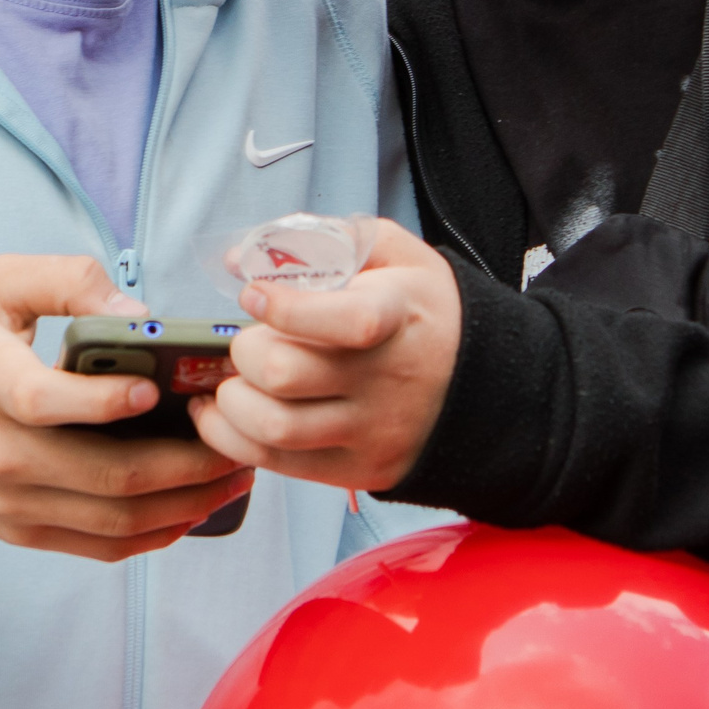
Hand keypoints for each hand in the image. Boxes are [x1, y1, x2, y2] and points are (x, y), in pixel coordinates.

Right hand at [0, 255, 251, 560]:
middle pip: (103, 476)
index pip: (46, 403)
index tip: (157, 390)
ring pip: (112, 521)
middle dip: (186, 464)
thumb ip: (67, 281)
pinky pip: (99, 547)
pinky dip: (154, 535)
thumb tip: (138, 314)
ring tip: (233, 475)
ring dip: (185, 503)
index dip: (105, 401)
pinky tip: (193, 509)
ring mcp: (10, 503)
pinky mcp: (21, 532)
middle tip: (238, 439)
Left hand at [192, 220, 461, 491]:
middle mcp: (385, 379)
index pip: (343, 321)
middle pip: (286, 374)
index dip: (285, 308)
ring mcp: (372, 429)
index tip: (253, 294)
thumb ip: (323, 239)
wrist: (484, 384)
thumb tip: (236, 259)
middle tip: (247, 342)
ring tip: (233, 382)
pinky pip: (277, 464)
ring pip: (274, 427)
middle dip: (244, 352)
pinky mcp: (357, 468)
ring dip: (232, 401)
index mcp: (398, 315)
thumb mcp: (395, 254)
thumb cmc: (422, 311)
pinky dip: (233, 439)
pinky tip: (225, 415)